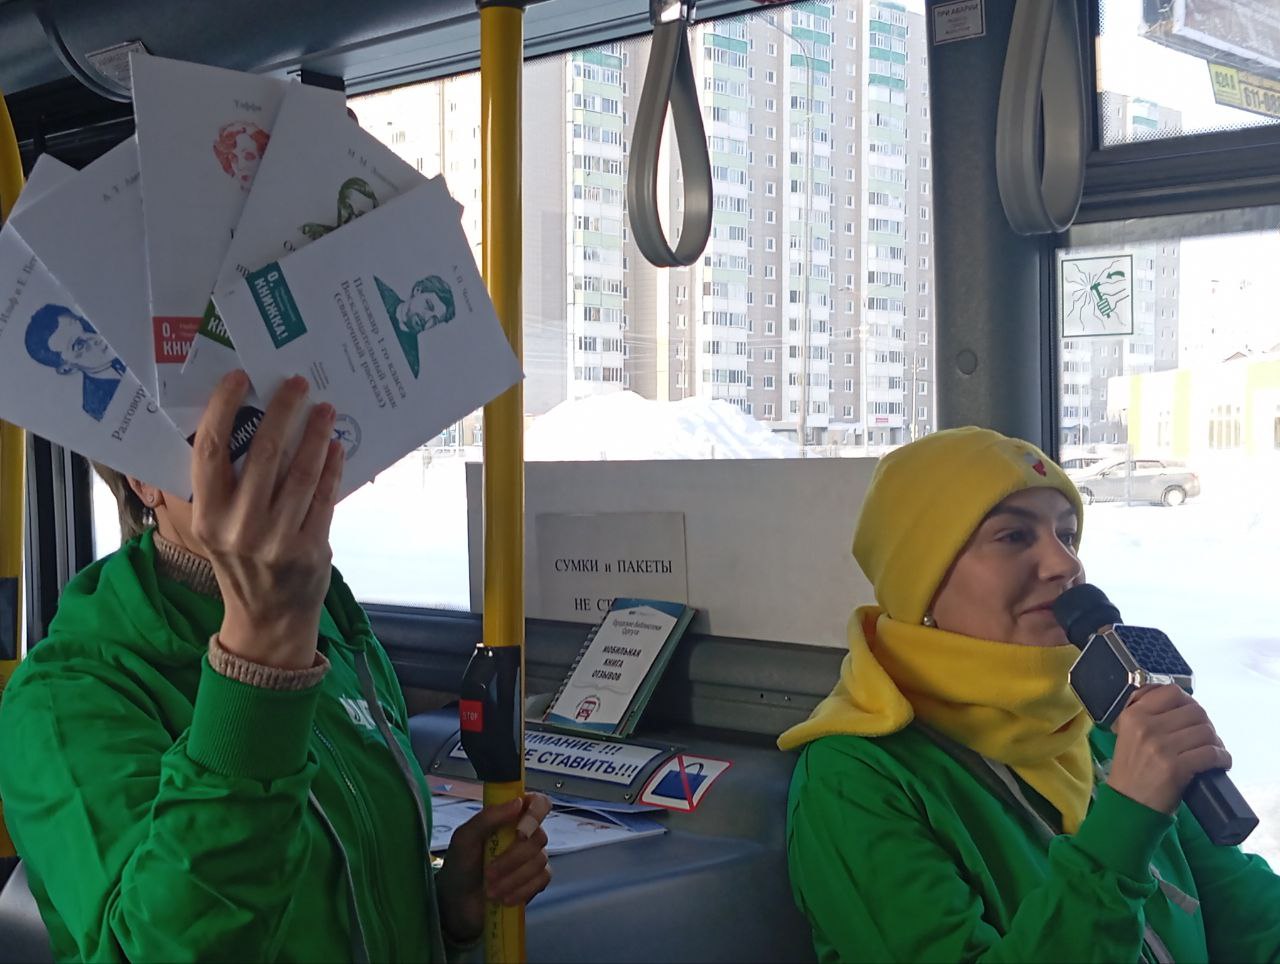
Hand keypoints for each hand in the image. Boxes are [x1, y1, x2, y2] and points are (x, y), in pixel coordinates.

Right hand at [190, 370, 343, 669]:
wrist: (267, 619)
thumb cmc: (240, 562)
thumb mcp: (218, 527)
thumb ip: (225, 486)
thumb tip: (247, 423)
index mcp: (207, 515)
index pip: (210, 449)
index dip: (223, 408)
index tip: (239, 378)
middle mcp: (238, 526)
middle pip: (262, 453)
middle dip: (283, 411)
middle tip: (298, 384)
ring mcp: (276, 539)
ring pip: (300, 472)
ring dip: (316, 434)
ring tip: (325, 409)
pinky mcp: (309, 548)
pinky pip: (324, 497)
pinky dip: (331, 467)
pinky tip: (336, 446)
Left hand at [436, 793, 552, 941]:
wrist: (458, 903)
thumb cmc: (460, 865)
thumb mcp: (465, 839)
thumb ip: (488, 818)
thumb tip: (518, 802)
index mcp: (510, 817)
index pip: (538, 803)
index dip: (536, 814)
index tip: (520, 833)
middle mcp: (526, 834)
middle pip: (539, 837)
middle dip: (513, 858)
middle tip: (489, 873)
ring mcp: (532, 857)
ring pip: (540, 861)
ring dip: (514, 878)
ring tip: (492, 891)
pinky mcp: (536, 880)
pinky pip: (542, 880)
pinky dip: (523, 891)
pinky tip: (506, 898)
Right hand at [1107, 684, 1230, 814]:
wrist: (1128, 804)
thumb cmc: (1132, 769)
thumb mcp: (1129, 734)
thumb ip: (1148, 715)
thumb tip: (1182, 704)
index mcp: (1133, 715)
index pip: (1171, 692)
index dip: (1188, 702)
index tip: (1189, 715)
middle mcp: (1146, 727)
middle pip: (1195, 711)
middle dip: (1205, 724)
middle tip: (1204, 737)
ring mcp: (1160, 747)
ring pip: (1206, 732)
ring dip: (1215, 742)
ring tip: (1211, 751)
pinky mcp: (1175, 767)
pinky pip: (1211, 754)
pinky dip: (1222, 758)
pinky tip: (1219, 763)